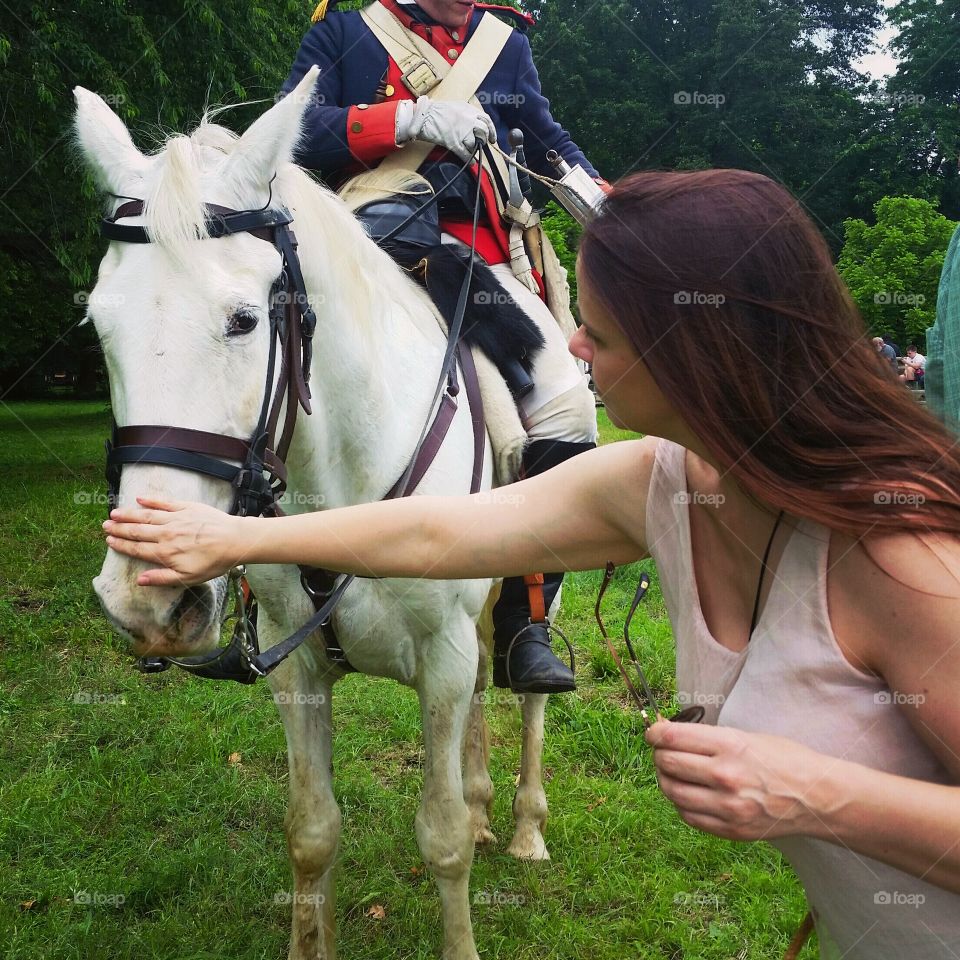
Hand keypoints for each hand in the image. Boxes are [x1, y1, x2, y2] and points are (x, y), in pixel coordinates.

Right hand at [101, 496, 246, 586]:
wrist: (235, 540)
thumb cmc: (214, 562)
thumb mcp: (188, 578)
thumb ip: (162, 578)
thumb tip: (139, 580)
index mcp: (165, 553)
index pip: (137, 548)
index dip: (121, 545)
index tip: (109, 541)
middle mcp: (166, 534)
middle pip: (138, 531)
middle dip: (119, 529)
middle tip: (105, 526)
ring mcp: (176, 519)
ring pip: (146, 516)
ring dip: (129, 514)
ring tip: (114, 513)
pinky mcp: (187, 507)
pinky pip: (165, 503)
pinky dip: (151, 500)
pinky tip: (140, 498)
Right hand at [396, 96, 495, 161]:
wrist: (422, 116)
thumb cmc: (434, 110)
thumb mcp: (454, 106)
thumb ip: (465, 113)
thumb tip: (472, 122)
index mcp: (468, 109)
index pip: (486, 119)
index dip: (491, 130)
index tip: (492, 137)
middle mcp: (467, 119)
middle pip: (484, 132)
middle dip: (484, 140)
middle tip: (482, 144)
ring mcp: (461, 131)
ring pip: (476, 143)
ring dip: (475, 148)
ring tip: (472, 150)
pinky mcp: (454, 142)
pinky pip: (466, 153)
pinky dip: (470, 159)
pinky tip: (471, 162)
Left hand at [645, 719, 827, 840]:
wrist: (819, 797)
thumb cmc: (784, 759)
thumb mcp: (747, 735)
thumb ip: (708, 738)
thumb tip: (668, 733)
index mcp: (730, 746)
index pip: (673, 738)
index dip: (655, 734)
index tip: (652, 733)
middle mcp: (725, 776)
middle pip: (667, 764)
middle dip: (659, 755)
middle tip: (662, 751)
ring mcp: (728, 807)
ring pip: (673, 792)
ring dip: (665, 780)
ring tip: (671, 772)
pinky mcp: (731, 830)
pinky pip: (688, 816)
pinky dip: (680, 803)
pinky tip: (688, 794)